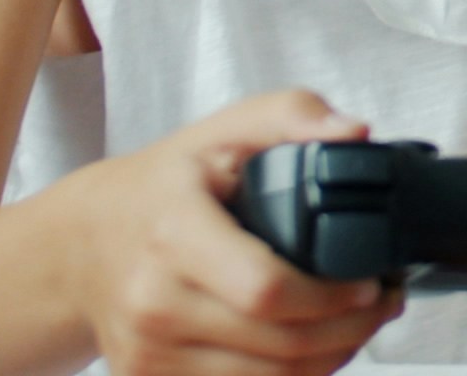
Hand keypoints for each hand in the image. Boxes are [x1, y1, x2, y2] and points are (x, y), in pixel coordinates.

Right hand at [51, 89, 402, 375]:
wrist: (82, 244)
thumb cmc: (161, 186)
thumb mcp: (223, 129)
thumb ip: (293, 115)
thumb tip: (352, 132)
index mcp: (174, 233)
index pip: (266, 289)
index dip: (331, 296)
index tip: (371, 282)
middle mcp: (154, 301)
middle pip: (277, 343)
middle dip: (350, 330)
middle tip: (383, 304)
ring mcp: (148, 352)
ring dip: (329, 359)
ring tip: (358, 325)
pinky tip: (314, 349)